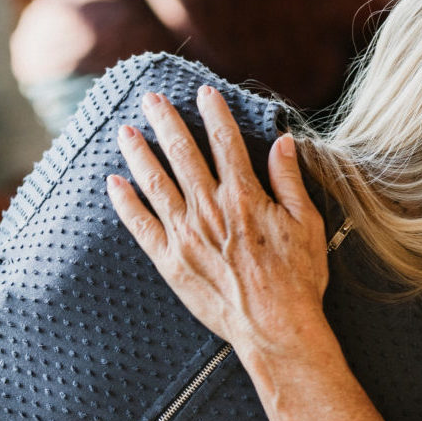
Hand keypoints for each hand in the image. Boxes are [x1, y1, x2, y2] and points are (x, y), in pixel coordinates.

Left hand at [107, 87, 330, 367]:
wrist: (276, 328)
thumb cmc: (298, 278)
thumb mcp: (306, 223)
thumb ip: (289, 180)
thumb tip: (282, 142)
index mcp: (244, 196)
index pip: (225, 142)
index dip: (214, 113)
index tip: (204, 92)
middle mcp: (210, 209)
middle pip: (182, 153)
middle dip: (165, 121)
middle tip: (151, 98)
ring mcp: (186, 235)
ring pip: (155, 183)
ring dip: (139, 153)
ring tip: (125, 130)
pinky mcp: (170, 261)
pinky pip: (141, 225)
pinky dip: (125, 202)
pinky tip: (114, 183)